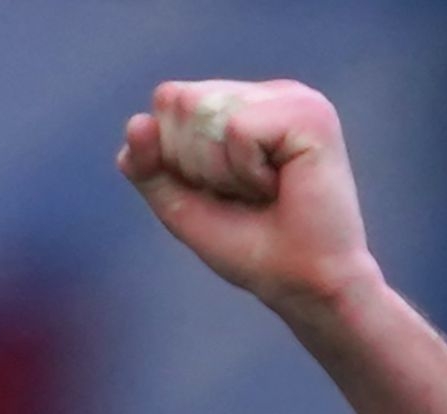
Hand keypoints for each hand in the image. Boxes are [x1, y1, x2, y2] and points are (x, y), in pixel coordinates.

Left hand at [118, 80, 378, 319]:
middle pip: (180, 101)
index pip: (169, 101)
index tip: (223, 193)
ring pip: (205, 113)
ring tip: (264, 192)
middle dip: (196, 163)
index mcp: (240, 105)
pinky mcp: (309, 113)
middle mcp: (266, 94)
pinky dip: (246, 172)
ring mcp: (291, 98)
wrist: (304, 286)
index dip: (177, 158)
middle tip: (245, 196)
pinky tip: (280, 187)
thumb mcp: (181, 205)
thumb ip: (148, 166)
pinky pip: (238, 130)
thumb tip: (137, 121)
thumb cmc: (251, 249)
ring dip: (222, 172)